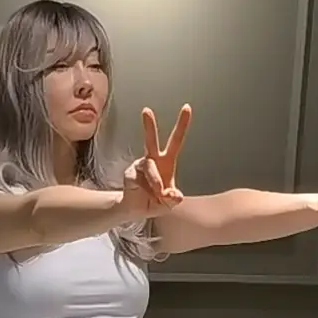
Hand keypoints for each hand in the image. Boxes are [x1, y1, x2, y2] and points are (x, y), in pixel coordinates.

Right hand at [119, 105, 192, 219]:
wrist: (134, 209)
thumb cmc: (153, 201)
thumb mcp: (169, 203)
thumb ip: (174, 199)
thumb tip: (174, 195)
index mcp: (167, 161)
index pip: (176, 140)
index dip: (182, 125)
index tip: (187, 108)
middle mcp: (152, 159)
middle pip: (150, 139)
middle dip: (149, 125)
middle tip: (146, 111)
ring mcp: (140, 165)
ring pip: (150, 167)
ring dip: (156, 182)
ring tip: (159, 194)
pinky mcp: (130, 172)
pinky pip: (141, 178)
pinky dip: (148, 188)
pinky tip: (147, 194)